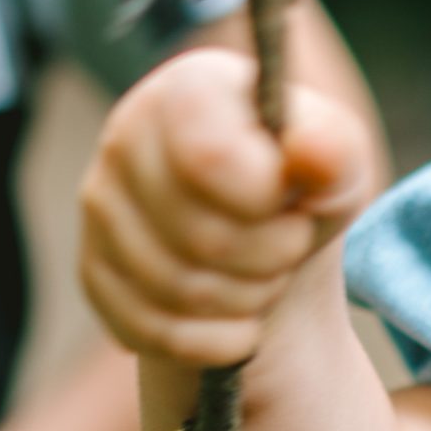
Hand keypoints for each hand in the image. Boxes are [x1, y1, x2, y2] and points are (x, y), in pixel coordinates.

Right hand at [79, 47, 377, 367]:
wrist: (260, 225)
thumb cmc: (299, 179)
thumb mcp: (337, 157)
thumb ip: (333, 150)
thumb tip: (311, 156)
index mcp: (186, 90)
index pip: (209, 160)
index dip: (267, 203)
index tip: (294, 202)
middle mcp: (125, 139)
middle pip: (202, 237)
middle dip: (272, 258)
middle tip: (292, 244)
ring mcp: (101, 208)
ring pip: (178, 291)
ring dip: (249, 300)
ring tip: (268, 274)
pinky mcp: (93, 271)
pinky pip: (153, 332)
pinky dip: (217, 341)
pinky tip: (243, 320)